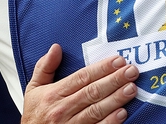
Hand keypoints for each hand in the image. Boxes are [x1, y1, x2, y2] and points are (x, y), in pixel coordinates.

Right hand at [21, 44, 138, 123]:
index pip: (81, 77)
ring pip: (96, 110)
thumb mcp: (33, 89)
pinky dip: (110, 122)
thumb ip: (44, 67)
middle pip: (92, 92)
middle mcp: (62, 109)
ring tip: (131, 88)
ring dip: (116, 99)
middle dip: (114, 80)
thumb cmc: (34, 114)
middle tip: (132, 71)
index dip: (101, 68)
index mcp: (53, 94)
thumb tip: (56, 47)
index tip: (118, 60)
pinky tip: (123, 114)